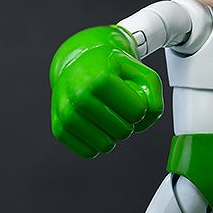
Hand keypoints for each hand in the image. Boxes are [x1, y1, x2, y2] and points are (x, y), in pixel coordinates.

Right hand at [50, 26, 162, 157]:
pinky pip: (88, 152)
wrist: (79, 60)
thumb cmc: (112, 69)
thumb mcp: (141, 73)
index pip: (137, 112)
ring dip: (113, 135)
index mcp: (100, 78)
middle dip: (128, 123)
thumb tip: (145, 120)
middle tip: (119, 107)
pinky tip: (96, 126)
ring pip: (104, 146)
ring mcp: (65, 112)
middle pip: (123, 131)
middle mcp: (78, 95)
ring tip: (108, 116)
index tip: (131, 96)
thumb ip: (154, 97)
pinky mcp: (58, 128)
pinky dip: (97, 143)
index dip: (140, 108)